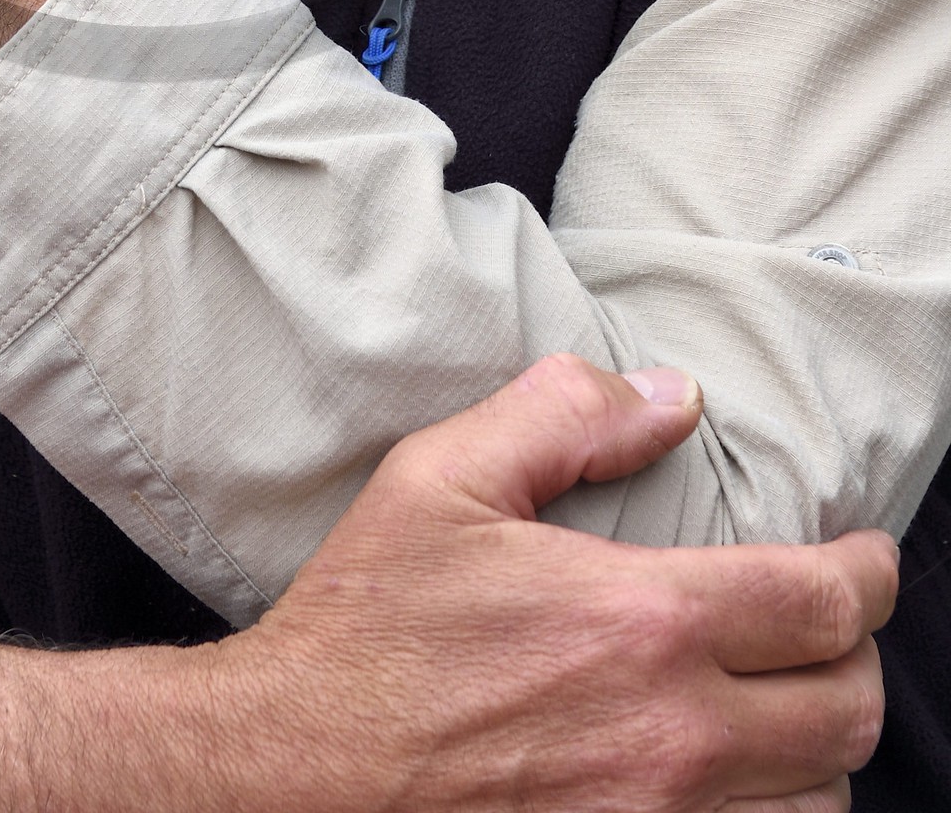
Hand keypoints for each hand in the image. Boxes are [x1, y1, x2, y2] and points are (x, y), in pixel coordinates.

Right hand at [209, 353, 892, 812]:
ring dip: (816, 756)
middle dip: (854, 660)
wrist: (296, 774)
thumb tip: (668, 393)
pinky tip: (730, 784)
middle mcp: (671, 737)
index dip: (869, 573)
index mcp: (638, 622)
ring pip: (819, 807)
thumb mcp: (443, 479)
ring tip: (782, 712)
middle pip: (848, 712)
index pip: (824, 602)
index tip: (864, 557)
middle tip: (824, 629)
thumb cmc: (365, 628)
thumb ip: (563, 415)